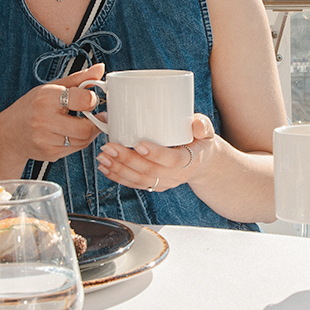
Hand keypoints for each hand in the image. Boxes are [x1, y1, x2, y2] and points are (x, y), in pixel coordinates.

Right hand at [0, 63, 104, 163]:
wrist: (9, 133)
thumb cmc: (32, 106)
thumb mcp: (52, 87)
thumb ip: (78, 79)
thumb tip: (100, 69)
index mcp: (46, 98)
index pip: (84, 100)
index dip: (92, 100)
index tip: (90, 100)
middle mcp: (44, 119)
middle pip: (85, 127)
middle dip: (95, 123)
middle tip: (94, 116)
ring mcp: (45, 139)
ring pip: (82, 141)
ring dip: (89, 133)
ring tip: (83, 124)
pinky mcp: (49, 153)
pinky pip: (75, 149)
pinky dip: (79, 142)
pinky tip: (72, 133)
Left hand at [96, 113, 214, 192]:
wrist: (202, 161)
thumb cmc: (201, 141)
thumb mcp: (207, 130)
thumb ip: (202, 125)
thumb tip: (196, 124)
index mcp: (190, 160)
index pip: (173, 160)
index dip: (155, 154)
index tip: (138, 144)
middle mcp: (177, 175)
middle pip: (150, 171)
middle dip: (127, 160)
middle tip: (109, 148)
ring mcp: (165, 182)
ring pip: (140, 180)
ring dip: (119, 170)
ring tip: (103, 157)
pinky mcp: (155, 184)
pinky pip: (136, 184)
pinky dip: (118, 177)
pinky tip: (105, 168)